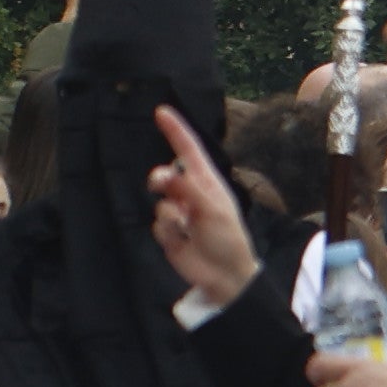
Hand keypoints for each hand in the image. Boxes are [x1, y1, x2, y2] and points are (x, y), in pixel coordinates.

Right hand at [145, 107, 257, 306]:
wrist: (224, 275)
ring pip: (160, 202)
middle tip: (159, 183)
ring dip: (171, 216)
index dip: (175, 130)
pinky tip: (182, 241)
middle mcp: (191, 193)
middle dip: (160, 179)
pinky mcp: (169, 231)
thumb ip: (187, 190)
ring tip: (188, 228)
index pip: (189, 150)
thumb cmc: (227, 238)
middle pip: (166, 175)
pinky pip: (158, 223)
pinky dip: (168, 232)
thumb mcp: (213, 210)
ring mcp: (179, 212)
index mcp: (207, 182)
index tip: (161, 111)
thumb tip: (164, 173)